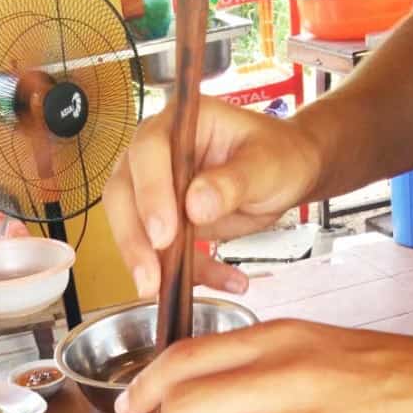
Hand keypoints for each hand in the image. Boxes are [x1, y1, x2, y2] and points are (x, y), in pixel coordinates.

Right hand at [104, 97, 319, 298]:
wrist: (288, 174)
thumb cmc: (279, 156)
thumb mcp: (266, 164)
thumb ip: (233, 182)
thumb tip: (195, 205)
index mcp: (181, 123)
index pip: (149, 150)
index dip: (150, 192)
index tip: (163, 233)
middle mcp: (158, 152)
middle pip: (124, 191)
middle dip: (133, 237)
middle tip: (149, 275)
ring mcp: (156, 187)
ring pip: (130, 224)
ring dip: (143, 261)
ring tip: (161, 290)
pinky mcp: (164, 220)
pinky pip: (158, 250)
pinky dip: (181, 272)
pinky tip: (219, 281)